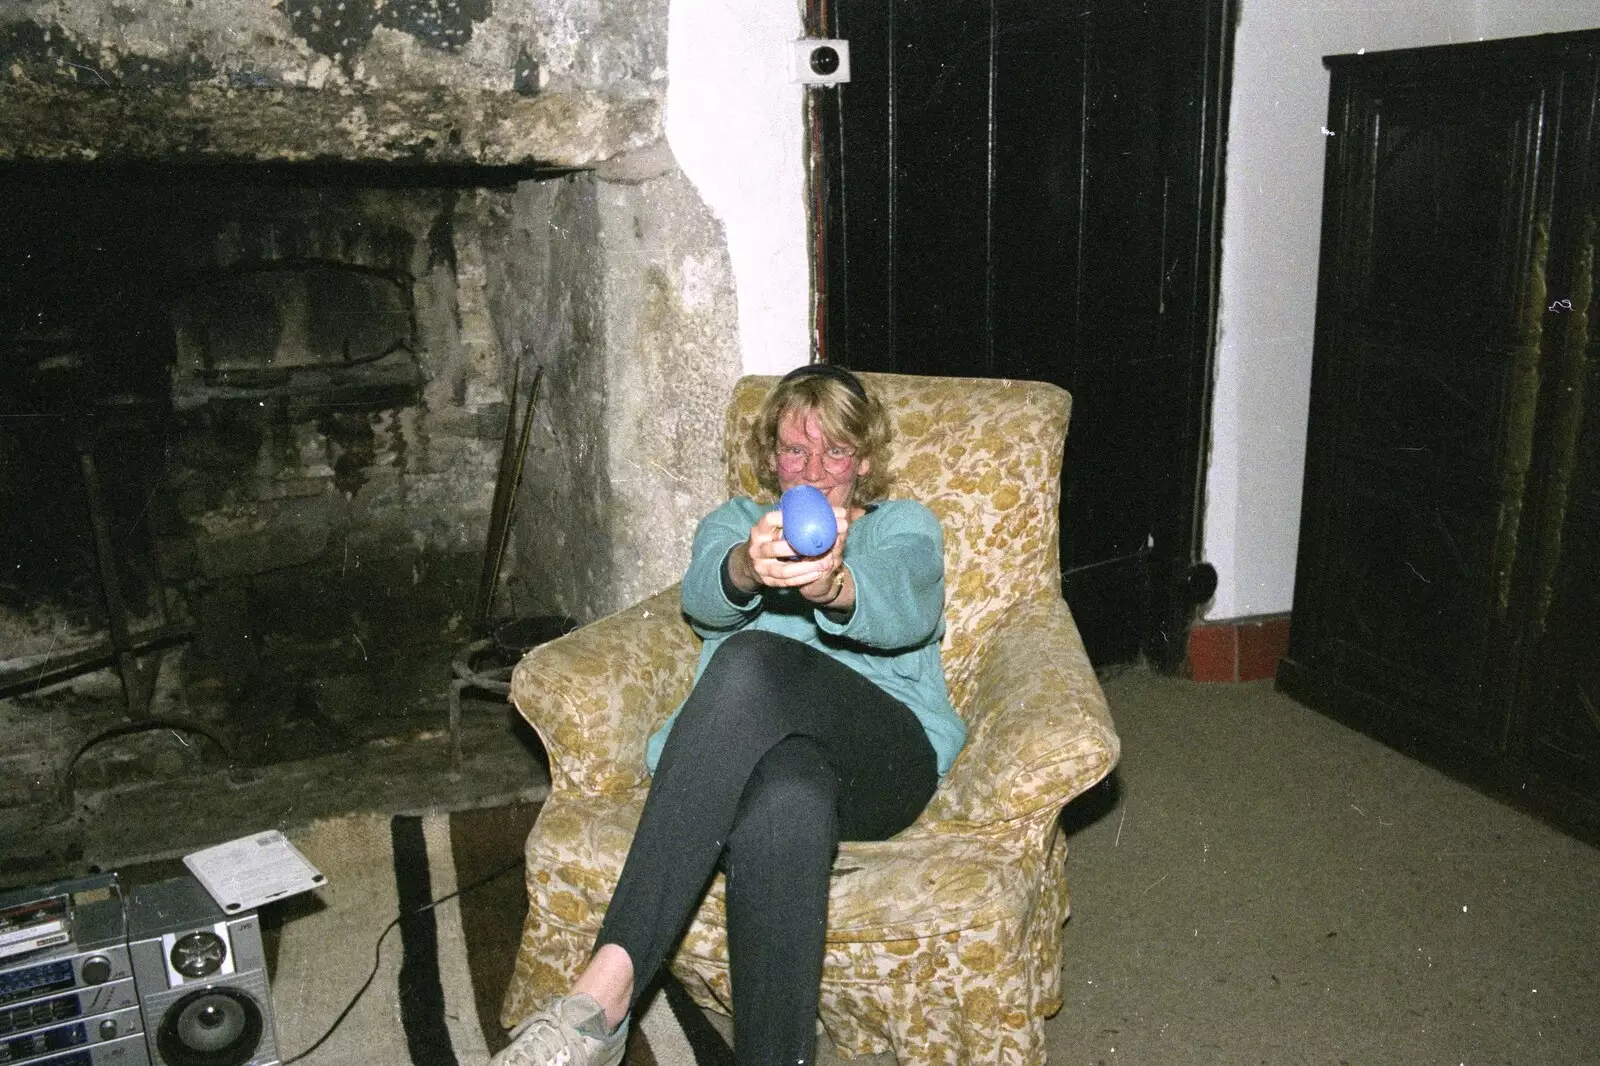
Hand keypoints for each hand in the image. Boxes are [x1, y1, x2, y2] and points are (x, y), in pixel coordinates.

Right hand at [732, 507, 850, 594]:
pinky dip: (803, 578)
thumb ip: (795, 521)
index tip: (804, 517)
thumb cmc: (773, 540)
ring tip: (824, 564)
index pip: (769, 520)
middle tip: (821, 548)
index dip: (783, 518)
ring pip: (782, 570)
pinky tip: (817, 573)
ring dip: (805, 568)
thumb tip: (838, 512)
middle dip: (798, 549)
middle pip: (775, 549)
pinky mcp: (767, 581)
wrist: (752, 563)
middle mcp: (756, 549)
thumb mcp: (776, 528)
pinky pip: (786, 582)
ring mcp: (760, 567)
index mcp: (759, 531)